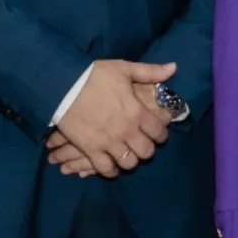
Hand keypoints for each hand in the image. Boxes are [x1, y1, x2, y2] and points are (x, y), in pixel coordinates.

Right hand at [49, 61, 176, 176]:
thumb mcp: (124, 69)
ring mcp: (109, 142)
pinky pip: (106, 169)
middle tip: (141, 143)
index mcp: (137, 111)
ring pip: (129, 163)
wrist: (63, 84)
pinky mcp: (91, 150)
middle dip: (146, 149)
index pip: (159, 132)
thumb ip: (150, 72)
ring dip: (130, 160)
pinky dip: (110, 170)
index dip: (161, 135)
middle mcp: (126, 130)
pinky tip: (110, 164)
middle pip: (146, 152)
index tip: (157, 133)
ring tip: (126, 154)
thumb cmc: (94, 75)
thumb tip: (174, 67)